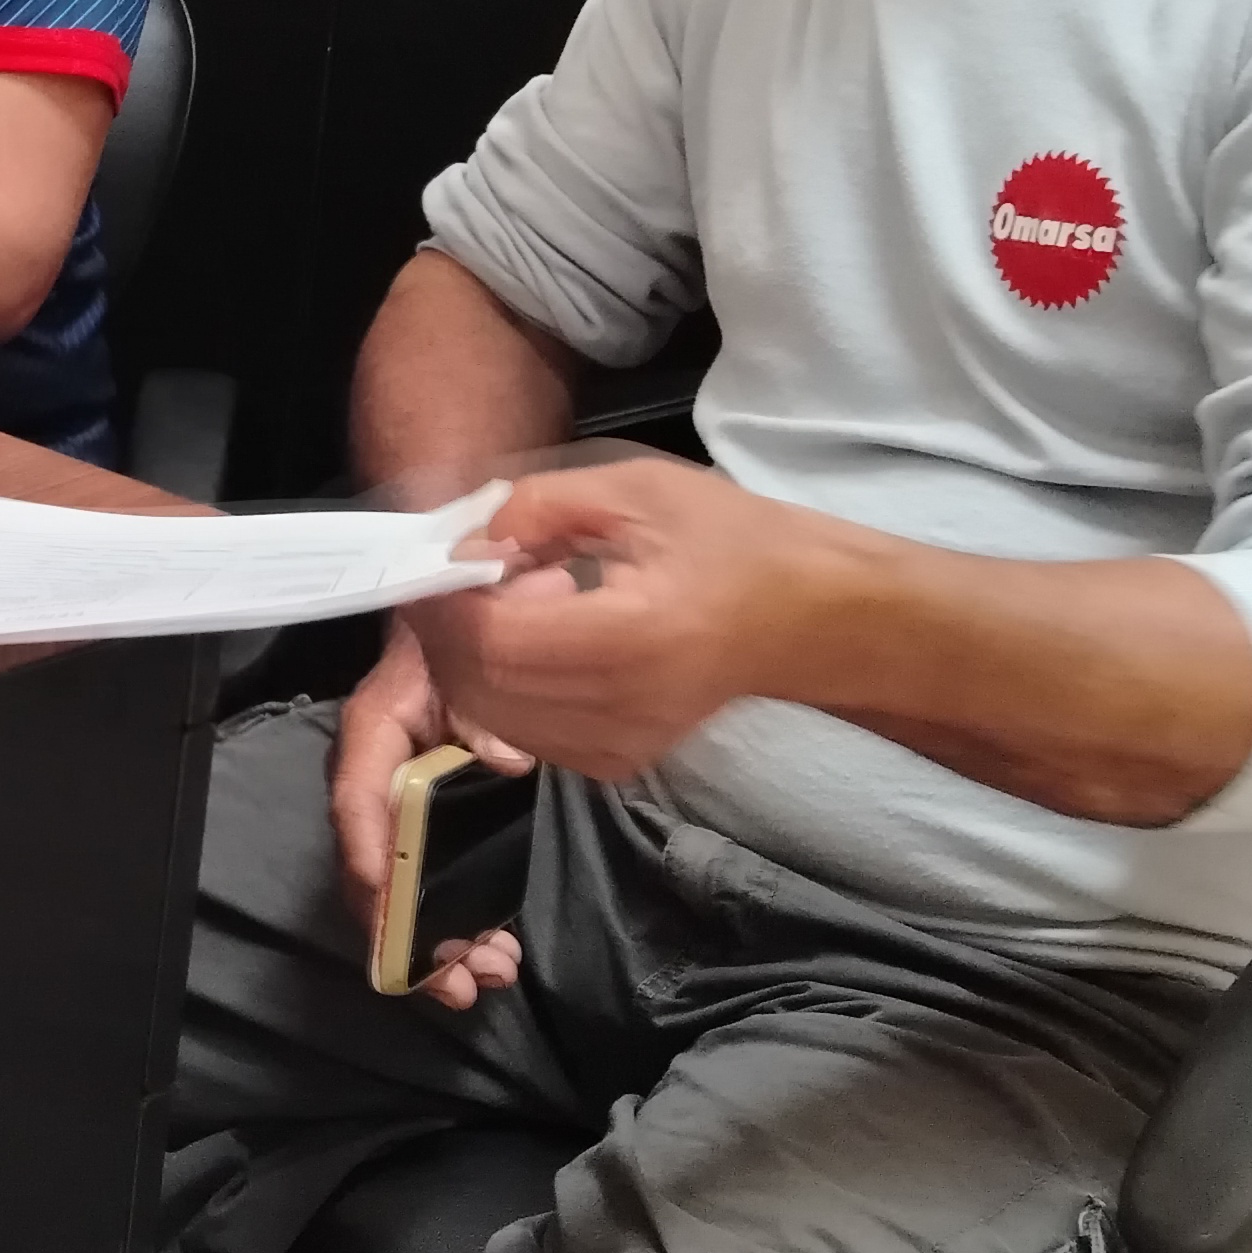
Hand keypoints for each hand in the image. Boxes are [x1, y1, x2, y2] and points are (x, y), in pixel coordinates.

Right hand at [330, 620, 532, 1010]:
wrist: (462, 623)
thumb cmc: (458, 639)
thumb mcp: (473, 660)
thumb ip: (485, 709)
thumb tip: (508, 762)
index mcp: (372, 738)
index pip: (358, 806)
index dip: (373, 864)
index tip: (396, 921)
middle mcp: (372, 786)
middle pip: (373, 874)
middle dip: (411, 940)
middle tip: (457, 986)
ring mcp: (398, 812)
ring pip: (404, 894)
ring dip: (442, 946)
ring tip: (490, 977)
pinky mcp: (428, 826)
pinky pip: (431, 886)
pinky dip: (461, 926)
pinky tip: (498, 954)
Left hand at [411, 455, 837, 783]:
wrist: (813, 618)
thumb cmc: (734, 543)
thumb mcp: (640, 490)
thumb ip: (542, 505)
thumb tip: (466, 536)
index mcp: (630, 638)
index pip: (494, 639)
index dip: (446, 600)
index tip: (439, 556)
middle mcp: (620, 709)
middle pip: (481, 686)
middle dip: (447, 629)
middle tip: (464, 572)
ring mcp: (621, 747)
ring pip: (494, 718)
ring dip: (472, 658)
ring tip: (516, 598)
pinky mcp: (620, 762)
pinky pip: (527, 734)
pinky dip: (504, 689)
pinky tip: (541, 638)